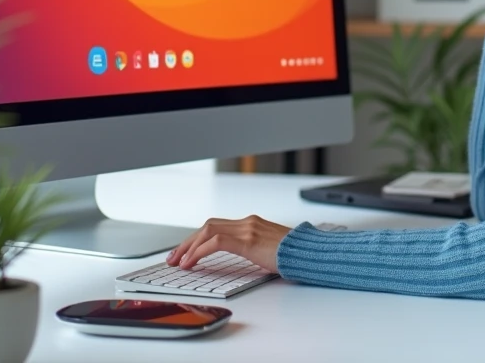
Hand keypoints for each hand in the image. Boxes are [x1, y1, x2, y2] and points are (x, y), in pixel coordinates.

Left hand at [166, 215, 291, 273]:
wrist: (311, 253)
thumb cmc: (295, 255)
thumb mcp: (270, 250)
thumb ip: (254, 249)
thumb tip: (242, 260)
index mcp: (252, 223)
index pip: (217, 226)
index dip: (197, 238)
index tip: (185, 252)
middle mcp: (247, 222)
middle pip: (208, 226)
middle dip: (187, 242)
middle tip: (173, 257)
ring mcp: (247, 229)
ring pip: (207, 231)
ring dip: (188, 246)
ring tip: (178, 262)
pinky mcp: (248, 240)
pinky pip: (215, 242)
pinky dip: (199, 251)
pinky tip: (191, 262)